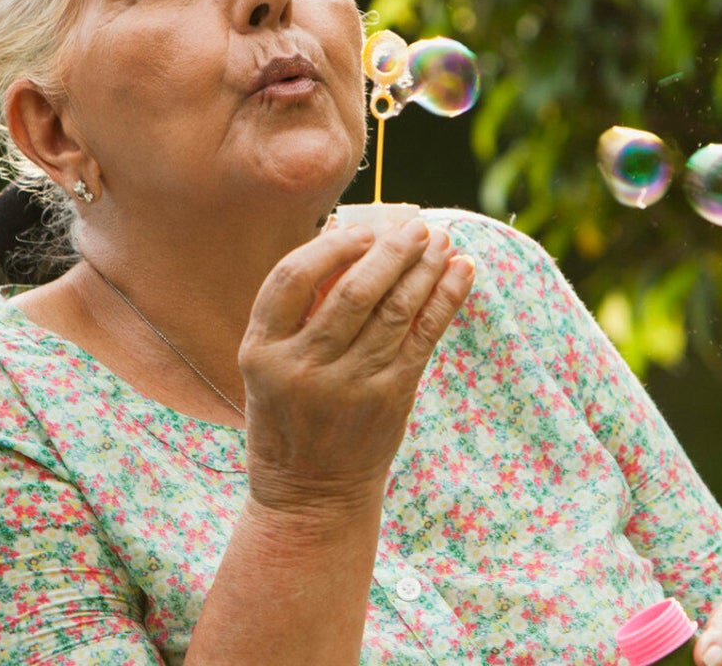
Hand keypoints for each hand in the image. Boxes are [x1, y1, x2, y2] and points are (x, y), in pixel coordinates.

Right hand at [239, 218, 474, 514]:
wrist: (311, 496)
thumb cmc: (288, 418)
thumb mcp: (267, 369)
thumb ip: (296, 316)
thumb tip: (348, 240)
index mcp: (261, 351)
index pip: (290, 279)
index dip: (328, 247)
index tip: (360, 230)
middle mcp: (303, 367)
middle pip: (354, 291)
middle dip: (392, 250)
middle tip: (418, 226)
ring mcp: (349, 385)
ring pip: (396, 310)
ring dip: (425, 268)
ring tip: (444, 241)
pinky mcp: (390, 398)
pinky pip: (424, 336)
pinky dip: (446, 299)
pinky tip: (461, 273)